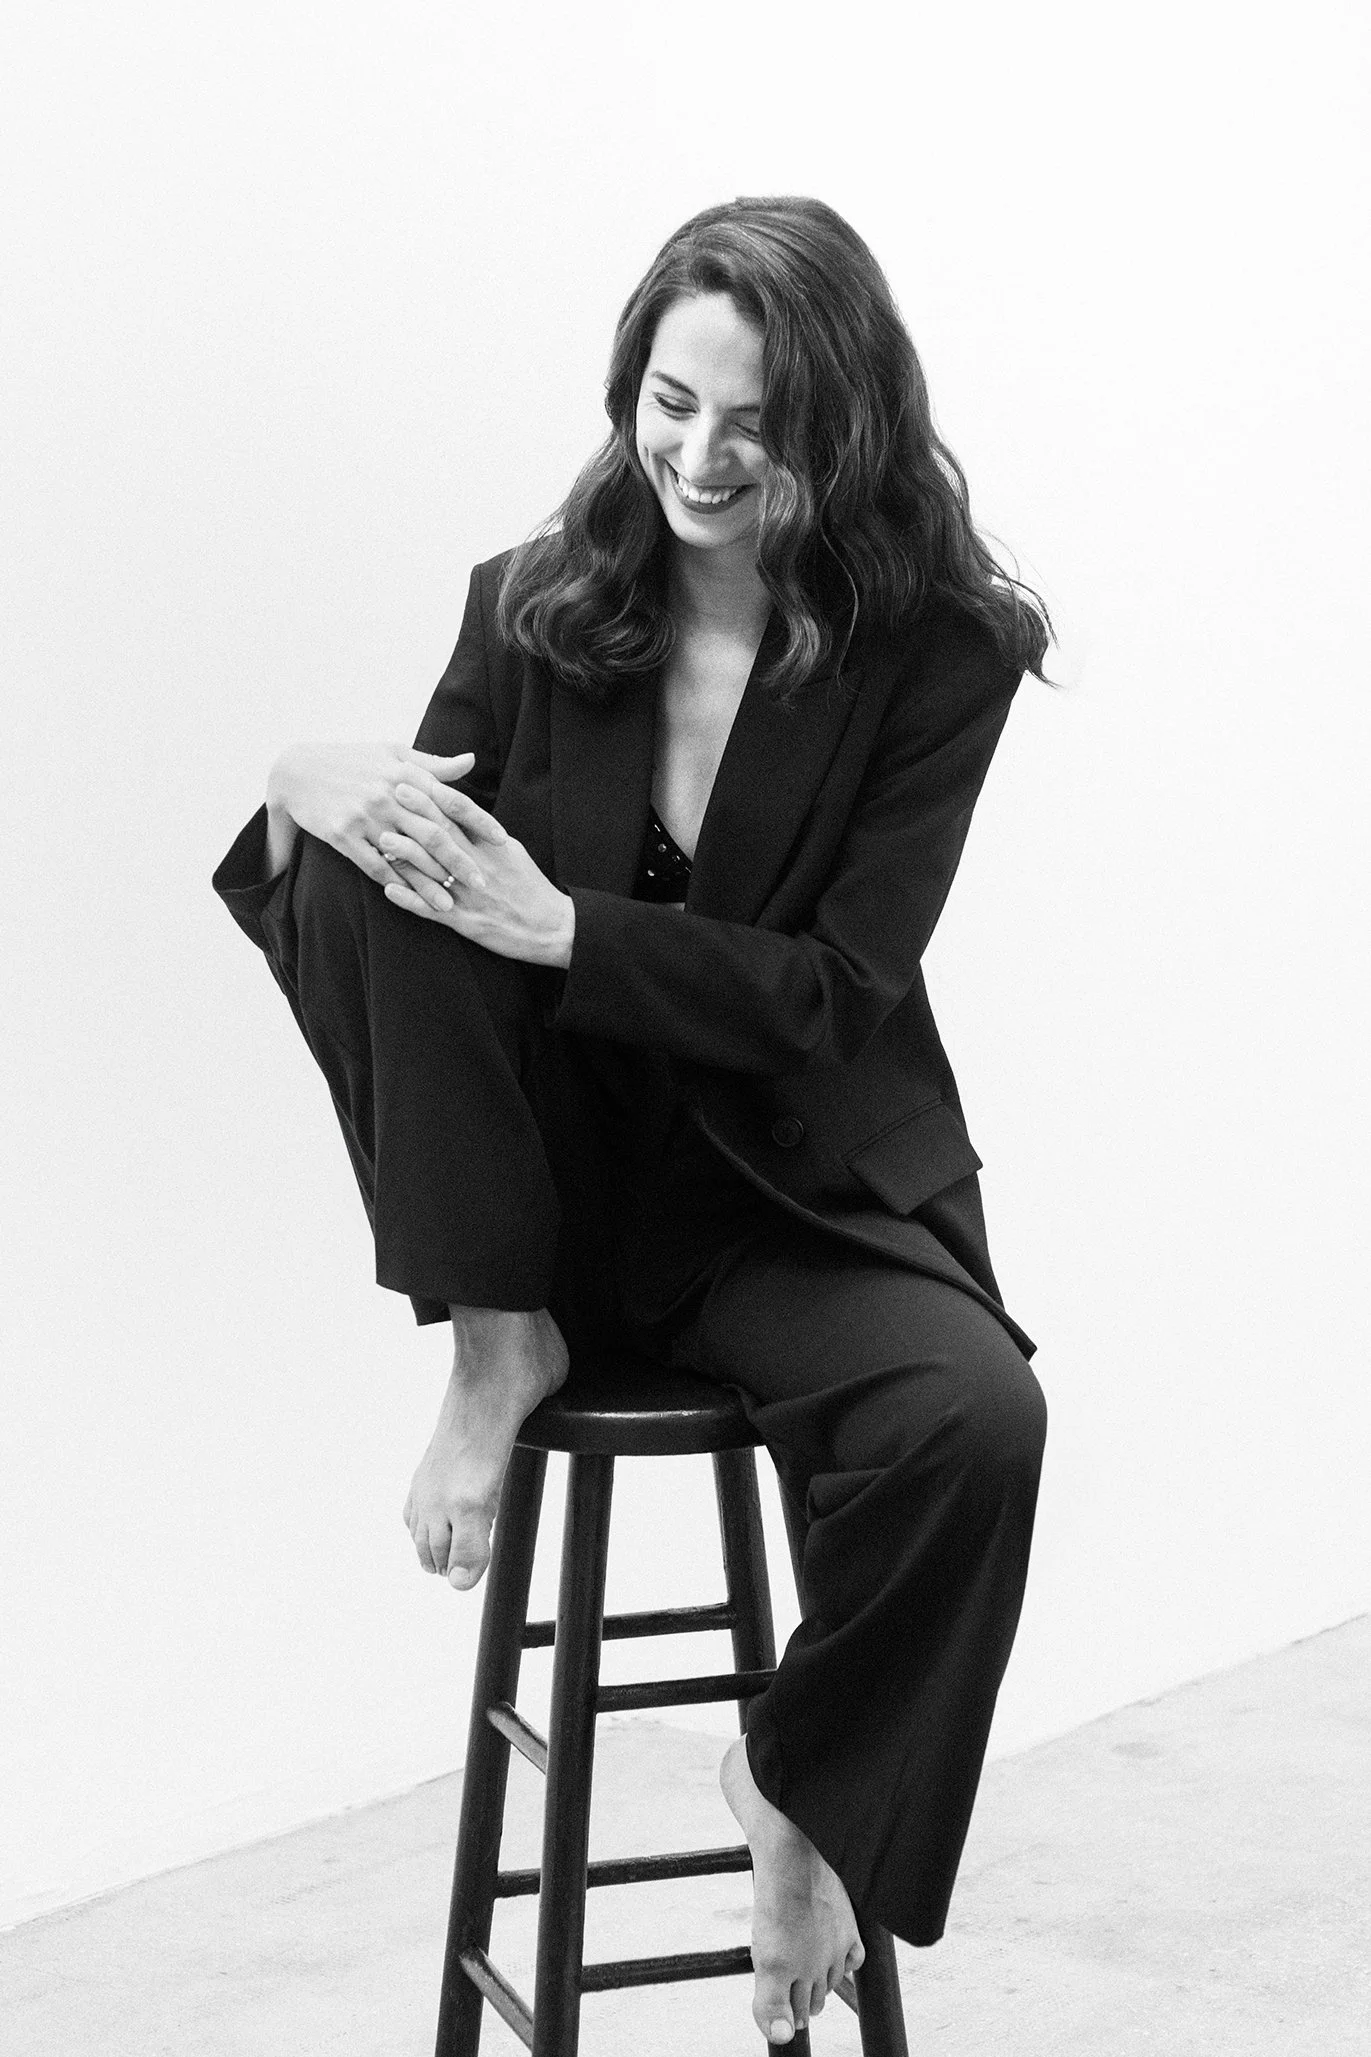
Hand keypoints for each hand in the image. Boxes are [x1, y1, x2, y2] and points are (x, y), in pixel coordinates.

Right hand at [265, 741, 500, 908]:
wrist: (295, 769)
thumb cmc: (350, 759)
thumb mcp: (391, 752)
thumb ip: (433, 764)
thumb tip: (470, 761)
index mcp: (406, 773)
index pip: (452, 799)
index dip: (479, 821)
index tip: (502, 841)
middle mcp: (389, 795)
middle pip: (435, 833)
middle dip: (461, 862)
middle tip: (484, 884)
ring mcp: (365, 816)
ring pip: (407, 855)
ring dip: (432, 883)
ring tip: (452, 905)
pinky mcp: (343, 835)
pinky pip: (374, 865)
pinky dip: (396, 885)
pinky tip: (412, 901)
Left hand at [377, 784, 575, 968]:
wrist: (552, 928)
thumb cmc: (530, 888)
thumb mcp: (512, 853)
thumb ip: (484, 833)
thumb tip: (460, 811)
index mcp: (494, 846)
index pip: (462, 813)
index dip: (435, 794)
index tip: (411, 779)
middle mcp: (481, 866)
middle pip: (444, 834)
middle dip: (415, 814)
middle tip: (389, 795)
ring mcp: (471, 894)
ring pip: (434, 870)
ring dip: (406, 855)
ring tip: (382, 840)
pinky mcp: (466, 922)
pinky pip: (433, 910)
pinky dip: (410, 900)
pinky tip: (388, 891)